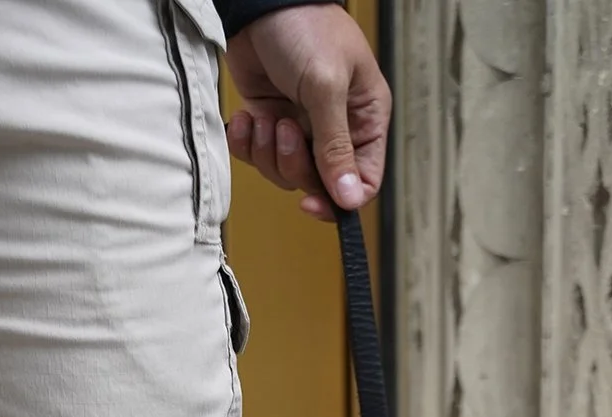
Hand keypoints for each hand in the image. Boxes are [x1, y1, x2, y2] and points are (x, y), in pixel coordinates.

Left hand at [224, 6, 390, 221]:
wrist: (259, 1)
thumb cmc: (305, 26)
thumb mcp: (326, 85)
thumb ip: (335, 146)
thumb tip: (348, 196)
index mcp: (364, 119)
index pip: (363, 180)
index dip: (340, 199)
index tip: (312, 201)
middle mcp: (335, 128)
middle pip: (319, 183)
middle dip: (294, 164)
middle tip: (285, 131)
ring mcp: (300, 127)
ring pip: (285, 173)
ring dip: (268, 152)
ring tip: (266, 117)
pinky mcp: (269, 121)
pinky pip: (257, 156)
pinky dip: (247, 143)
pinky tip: (247, 117)